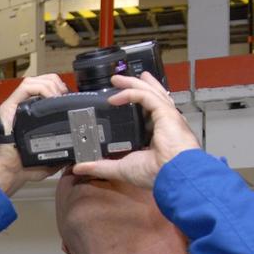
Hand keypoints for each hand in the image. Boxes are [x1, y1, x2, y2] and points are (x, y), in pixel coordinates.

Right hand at [0, 74, 68, 196]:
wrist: (7, 170)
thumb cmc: (21, 167)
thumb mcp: (47, 158)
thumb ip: (60, 154)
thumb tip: (74, 153)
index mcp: (30, 116)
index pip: (44, 92)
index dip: (59, 90)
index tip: (70, 100)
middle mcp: (21, 108)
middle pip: (40, 81)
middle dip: (57, 85)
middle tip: (66, 98)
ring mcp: (14, 106)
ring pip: (34, 80)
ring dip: (51, 85)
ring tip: (59, 98)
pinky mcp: (9, 106)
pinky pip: (26, 87)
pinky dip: (42, 88)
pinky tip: (51, 98)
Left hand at [69, 72, 200, 189]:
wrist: (173, 174)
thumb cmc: (156, 174)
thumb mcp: (121, 169)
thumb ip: (100, 166)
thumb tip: (80, 168)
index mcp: (157, 135)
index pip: (147, 113)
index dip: (136, 103)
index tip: (121, 99)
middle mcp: (163, 123)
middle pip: (150, 97)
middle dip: (134, 86)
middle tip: (117, 80)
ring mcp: (166, 116)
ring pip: (149, 92)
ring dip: (132, 83)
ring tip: (116, 79)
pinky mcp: (165, 113)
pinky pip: (146, 96)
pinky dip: (130, 93)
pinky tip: (114, 98)